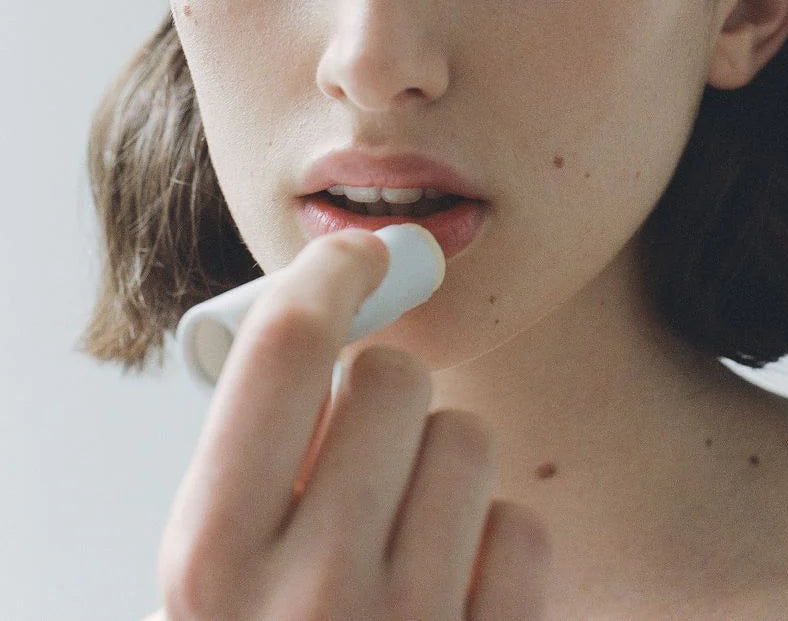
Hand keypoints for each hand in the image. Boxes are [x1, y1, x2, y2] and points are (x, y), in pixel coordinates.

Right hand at [156, 231, 551, 618]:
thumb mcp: (215, 584)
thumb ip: (253, 467)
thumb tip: (327, 321)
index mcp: (210, 563)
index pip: (284, 351)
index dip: (330, 274)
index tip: (361, 255)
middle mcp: (310, 594)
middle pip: (393, 380)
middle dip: (384, 398)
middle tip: (363, 458)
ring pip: (468, 438)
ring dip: (440, 471)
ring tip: (402, 543)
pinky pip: (523, 525)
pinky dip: (495, 547)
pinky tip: (455, 598)